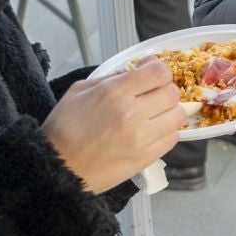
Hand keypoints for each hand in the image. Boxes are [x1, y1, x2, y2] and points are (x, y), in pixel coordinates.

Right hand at [43, 59, 185, 193]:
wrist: (58, 169)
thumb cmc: (64, 129)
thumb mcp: (79, 91)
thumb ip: (112, 76)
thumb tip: (140, 67)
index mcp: (114, 92)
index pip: (158, 72)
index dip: (160, 72)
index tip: (154, 77)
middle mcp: (131, 113)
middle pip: (172, 93)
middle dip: (165, 91)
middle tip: (153, 97)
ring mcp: (141, 137)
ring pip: (177, 116)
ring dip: (169, 113)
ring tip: (154, 116)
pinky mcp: (145, 157)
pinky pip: (173, 139)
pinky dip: (167, 133)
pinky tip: (152, 132)